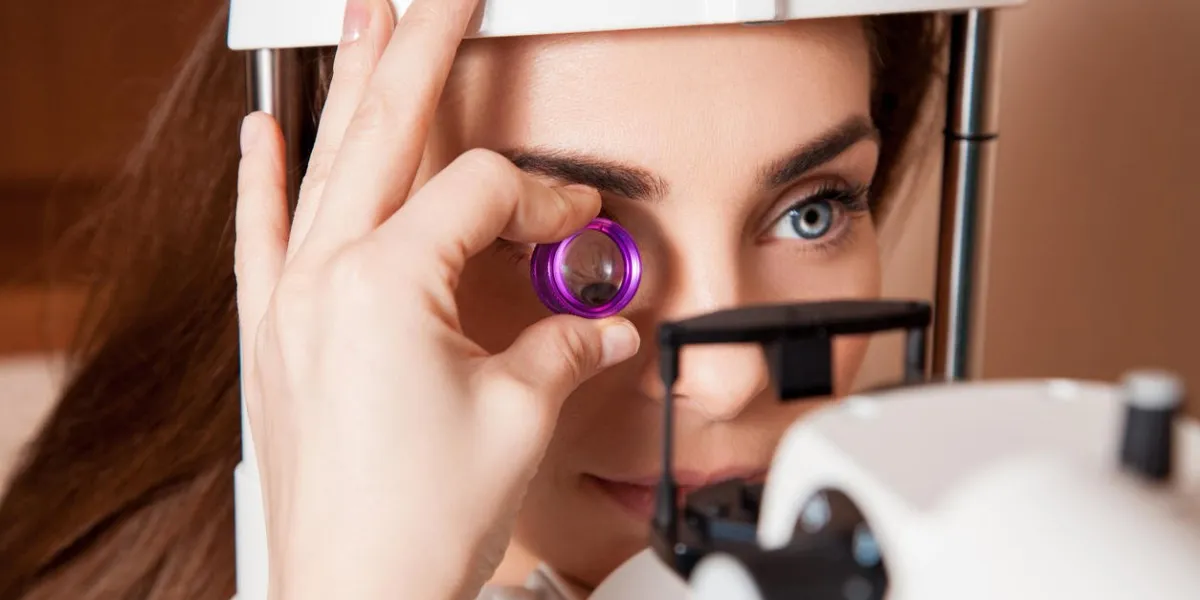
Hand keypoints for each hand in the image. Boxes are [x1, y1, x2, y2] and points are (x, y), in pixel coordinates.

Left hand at [232, 0, 640, 597]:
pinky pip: (260, 235)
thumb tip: (604, 327)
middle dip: (423, 48)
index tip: (583, 232)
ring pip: (327, 165)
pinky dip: (260, 178)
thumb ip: (569, 349)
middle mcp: (327, 279)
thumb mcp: (519, 420)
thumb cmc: (416, 524)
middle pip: (387, 132)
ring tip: (366, 17)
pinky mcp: (277, 335)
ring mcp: (293, 303)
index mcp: (390, 285)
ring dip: (352, 86)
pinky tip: (259, 129)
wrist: (352, 594)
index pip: (483, 194)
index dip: (548, 201)